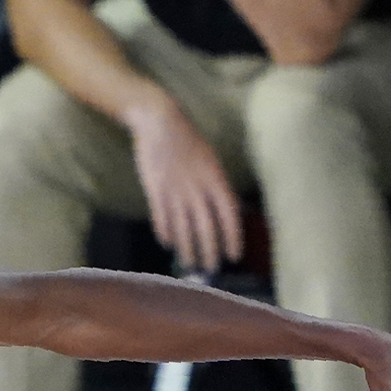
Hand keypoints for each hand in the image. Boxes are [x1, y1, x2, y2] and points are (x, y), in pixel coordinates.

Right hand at [125, 99, 242, 275]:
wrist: (160, 122)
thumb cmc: (188, 140)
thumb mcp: (210, 160)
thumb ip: (215, 185)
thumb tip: (224, 210)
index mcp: (215, 179)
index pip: (229, 215)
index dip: (233, 238)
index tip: (234, 256)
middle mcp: (197, 188)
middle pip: (206, 227)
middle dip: (209, 251)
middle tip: (210, 268)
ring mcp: (175, 190)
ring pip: (184, 228)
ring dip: (187, 249)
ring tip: (189, 263)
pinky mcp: (155, 190)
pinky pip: (162, 218)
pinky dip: (165, 233)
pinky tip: (168, 243)